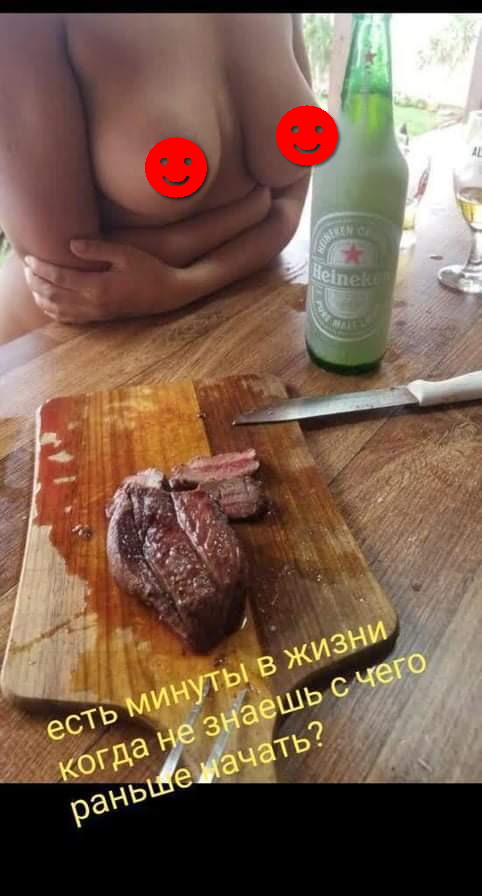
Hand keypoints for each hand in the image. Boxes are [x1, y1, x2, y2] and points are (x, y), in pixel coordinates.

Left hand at [23, 239, 181, 322]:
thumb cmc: (148, 269)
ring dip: (41, 297)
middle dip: (35, 281)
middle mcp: (94, 304)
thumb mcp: (125, 254)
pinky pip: (69, 319)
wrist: (166, 293)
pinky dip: (52, 311)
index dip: (41, 268)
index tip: (30, 257)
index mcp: (98, 287)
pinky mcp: (99, 318)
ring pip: (57, 310)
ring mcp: (96, 313)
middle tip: (27, 267)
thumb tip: (71, 245)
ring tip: (32, 282)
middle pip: (53, 295)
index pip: (60, 278)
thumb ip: (97, 249)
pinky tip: (46, 300)